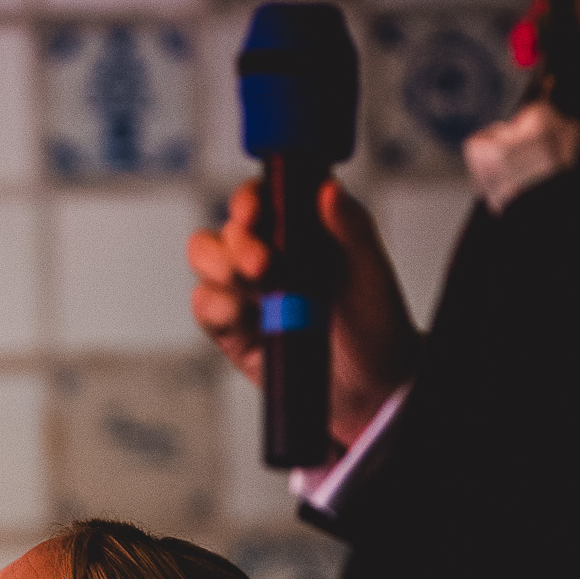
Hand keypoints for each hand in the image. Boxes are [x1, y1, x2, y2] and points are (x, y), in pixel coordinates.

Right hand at [186, 178, 422, 448]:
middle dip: (237, 242)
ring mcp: (246, 290)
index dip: (250, 200)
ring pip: (205, 259)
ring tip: (252, 286)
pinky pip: (204, 304)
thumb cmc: (375, 325)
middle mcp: (267, 253)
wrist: (369, 389)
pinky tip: (240, 314)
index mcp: (299, 229)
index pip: (261, 198)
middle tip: (263, 265)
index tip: (255, 212)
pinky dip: (215, 304)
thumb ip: (352, 229)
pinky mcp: (231, 328)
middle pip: (226, 229)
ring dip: (219, 267)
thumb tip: (328, 189)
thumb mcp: (372, 273)